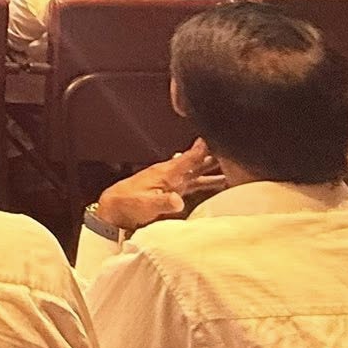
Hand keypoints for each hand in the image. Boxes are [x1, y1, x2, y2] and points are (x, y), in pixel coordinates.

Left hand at [94, 140, 223, 232]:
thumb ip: (163, 201)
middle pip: (196, 164)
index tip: (215, 137)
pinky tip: (214, 183)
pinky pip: (193, 185)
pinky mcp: (171, 194)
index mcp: (165, 173)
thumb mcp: (146, 203)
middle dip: (213, 157)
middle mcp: (171, 175)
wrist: (115, 210)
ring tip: (231, 168)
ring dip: (211, 171)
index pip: (188, 159)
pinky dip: (204, 182)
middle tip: (232, 149)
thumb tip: (179, 201)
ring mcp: (171, 184)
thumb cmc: (128, 203)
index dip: (201, 149)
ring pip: (196, 174)